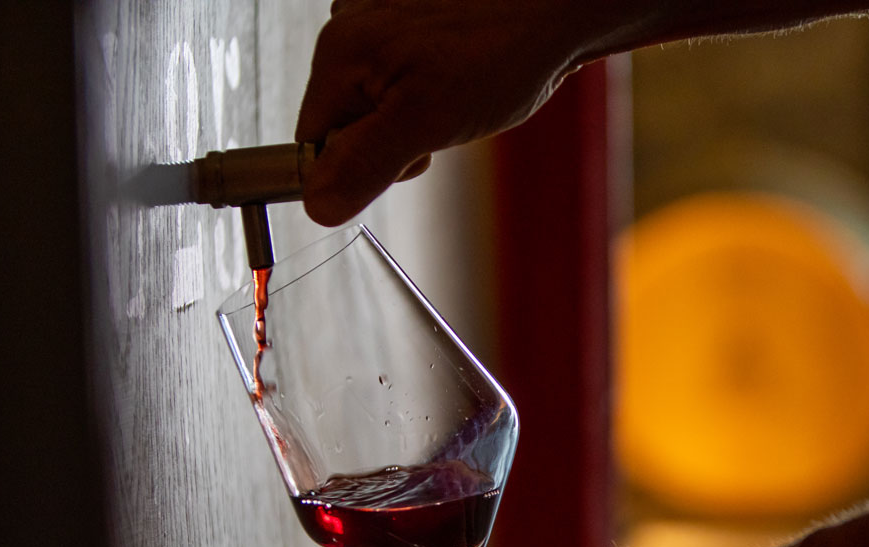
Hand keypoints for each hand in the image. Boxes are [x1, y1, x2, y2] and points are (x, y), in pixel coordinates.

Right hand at [295, 0, 587, 225]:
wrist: (555, 11)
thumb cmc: (501, 54)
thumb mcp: (426, 123)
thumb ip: (365, 164)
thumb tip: (318, 206)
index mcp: (339, 51)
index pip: (313, 142)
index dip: (358, 165)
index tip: (407, 153)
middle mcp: (348, 27)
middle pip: (343, 122)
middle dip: (389, 140)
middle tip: (439, 124)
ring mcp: (377, 21)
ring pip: (375, 104)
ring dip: (412, 118)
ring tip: (457, 98)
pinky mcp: (406, 21)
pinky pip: (399, 78)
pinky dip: (428, 90)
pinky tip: (459, 79)